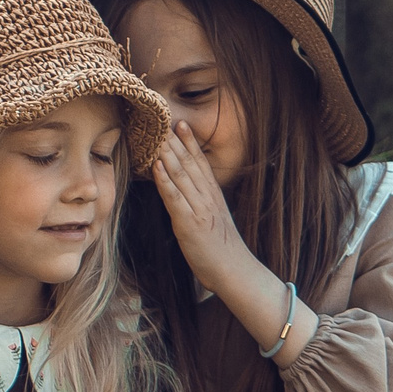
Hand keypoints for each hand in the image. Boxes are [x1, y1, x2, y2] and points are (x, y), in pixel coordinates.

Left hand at [150, 121, 315, 359]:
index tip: (181, 124)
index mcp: (214, 198)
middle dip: (175, 140)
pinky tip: (157, 166)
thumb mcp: (215, 224)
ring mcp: (199, 209)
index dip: (190, 143)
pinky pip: (175, 198)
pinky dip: (165, 180)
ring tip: (157, 133)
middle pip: (190, 163)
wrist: (235, 273)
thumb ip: (204, 208)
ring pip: (181, 175)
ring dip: (168, 153)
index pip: (201, 164)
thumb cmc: (223, 254)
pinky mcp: (189, 224)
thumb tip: (192, 199)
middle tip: (163, 118)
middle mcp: (208, 199)